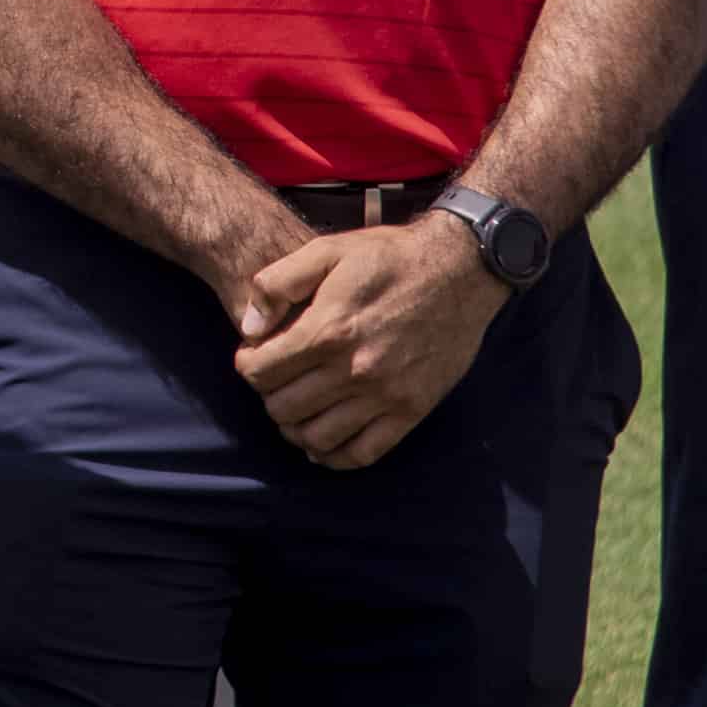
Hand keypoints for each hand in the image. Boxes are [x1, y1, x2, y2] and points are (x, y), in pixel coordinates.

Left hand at [232, 219, 513, 468]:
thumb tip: (248, 327)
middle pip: (284, 408)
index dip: (247, 365)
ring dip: (295, 428)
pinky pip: (363, 453)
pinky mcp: (411, 411)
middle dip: (268, 396)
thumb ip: (277, 284)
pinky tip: (323, 442)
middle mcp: (353, 369)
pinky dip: (335, 456)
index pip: (261, 372)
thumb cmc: (388, 258)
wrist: (458, 271)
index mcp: (327, 330)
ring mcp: (384, 395)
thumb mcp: (326, 250)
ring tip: (295, 409)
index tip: (253, 357)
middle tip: (275, 382)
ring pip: (317, 438)